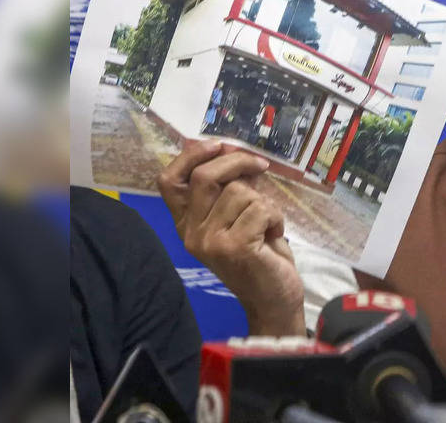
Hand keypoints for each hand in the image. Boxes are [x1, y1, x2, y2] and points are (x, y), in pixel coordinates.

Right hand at [157, 139, 304, 334]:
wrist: (273, 298)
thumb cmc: (261, 254)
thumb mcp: (242, 215)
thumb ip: (234, 187)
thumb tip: (236, 155)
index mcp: (187, 223)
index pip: (169, 182)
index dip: (190, 156)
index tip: (218, 146)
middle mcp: (191, 233)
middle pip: (205, 177)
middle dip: (238, 163)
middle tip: (261, 167)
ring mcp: (209, 242)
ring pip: (240, 192)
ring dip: (265, 202)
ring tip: (268, 225)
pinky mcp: (233, 247)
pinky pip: (261, 208)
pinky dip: (276, 217)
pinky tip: (274, 236)